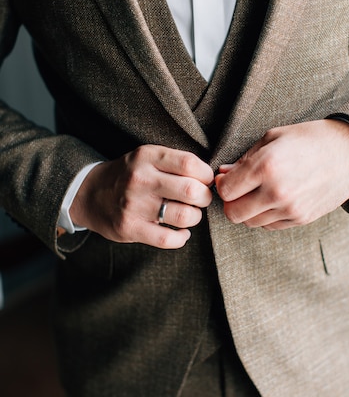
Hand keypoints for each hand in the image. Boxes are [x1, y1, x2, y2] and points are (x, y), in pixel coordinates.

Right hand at [69, 145, 213, 247]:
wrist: (89, 193)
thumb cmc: (129, 175)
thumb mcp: (147, 157)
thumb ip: (175, 163)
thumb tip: (212, 178)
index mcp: (147, 157)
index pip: (190, 164)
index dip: (206, 175)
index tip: (205, 181)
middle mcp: (140, 179)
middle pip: (191, 191)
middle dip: (204, 198)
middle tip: (200, 199)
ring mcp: (134, 205)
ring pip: (184, 216)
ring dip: (194, 217)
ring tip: (188, 214)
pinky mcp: (129, 228)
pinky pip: (167, 238)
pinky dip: (181, 238)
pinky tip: (181, 232)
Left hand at [215, 120, 348, 229]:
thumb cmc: (310, 139)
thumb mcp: (274, 137)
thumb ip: (245, 159)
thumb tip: (223, 173)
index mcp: (266, 166)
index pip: (226, 191)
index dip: (221, 185)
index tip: (225, 178)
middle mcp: (277, 192)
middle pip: (233, 213)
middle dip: (230, 202)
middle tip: (237, 189)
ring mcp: (290, 209)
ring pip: (250, 222)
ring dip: (247, 210)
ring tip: (256, 193)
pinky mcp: (301, 219)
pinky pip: (270, 226)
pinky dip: (265, 215)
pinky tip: (273, 199)